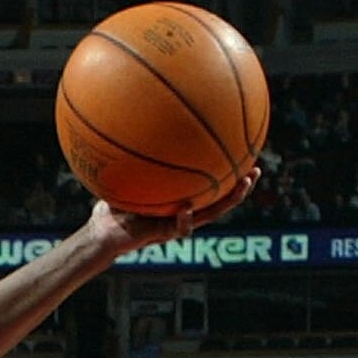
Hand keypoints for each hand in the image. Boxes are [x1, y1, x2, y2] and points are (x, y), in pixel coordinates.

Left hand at [92, 165, 256, 258]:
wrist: (102, 233)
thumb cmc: (112, 205)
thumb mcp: (124, 174)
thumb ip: (133, 154)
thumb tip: (136, 121)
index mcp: (180, 197)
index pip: (210, 183)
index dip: (227, 172)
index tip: (243, 154)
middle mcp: (184, 210)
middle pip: (220, 198)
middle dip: (240, 186)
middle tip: (256, 170)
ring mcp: (176, 224)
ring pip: (211, 215)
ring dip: (229, 202)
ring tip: (242, 186)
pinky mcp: (163, 236)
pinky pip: (180, 229)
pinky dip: (184, 219)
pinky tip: (187, 208)